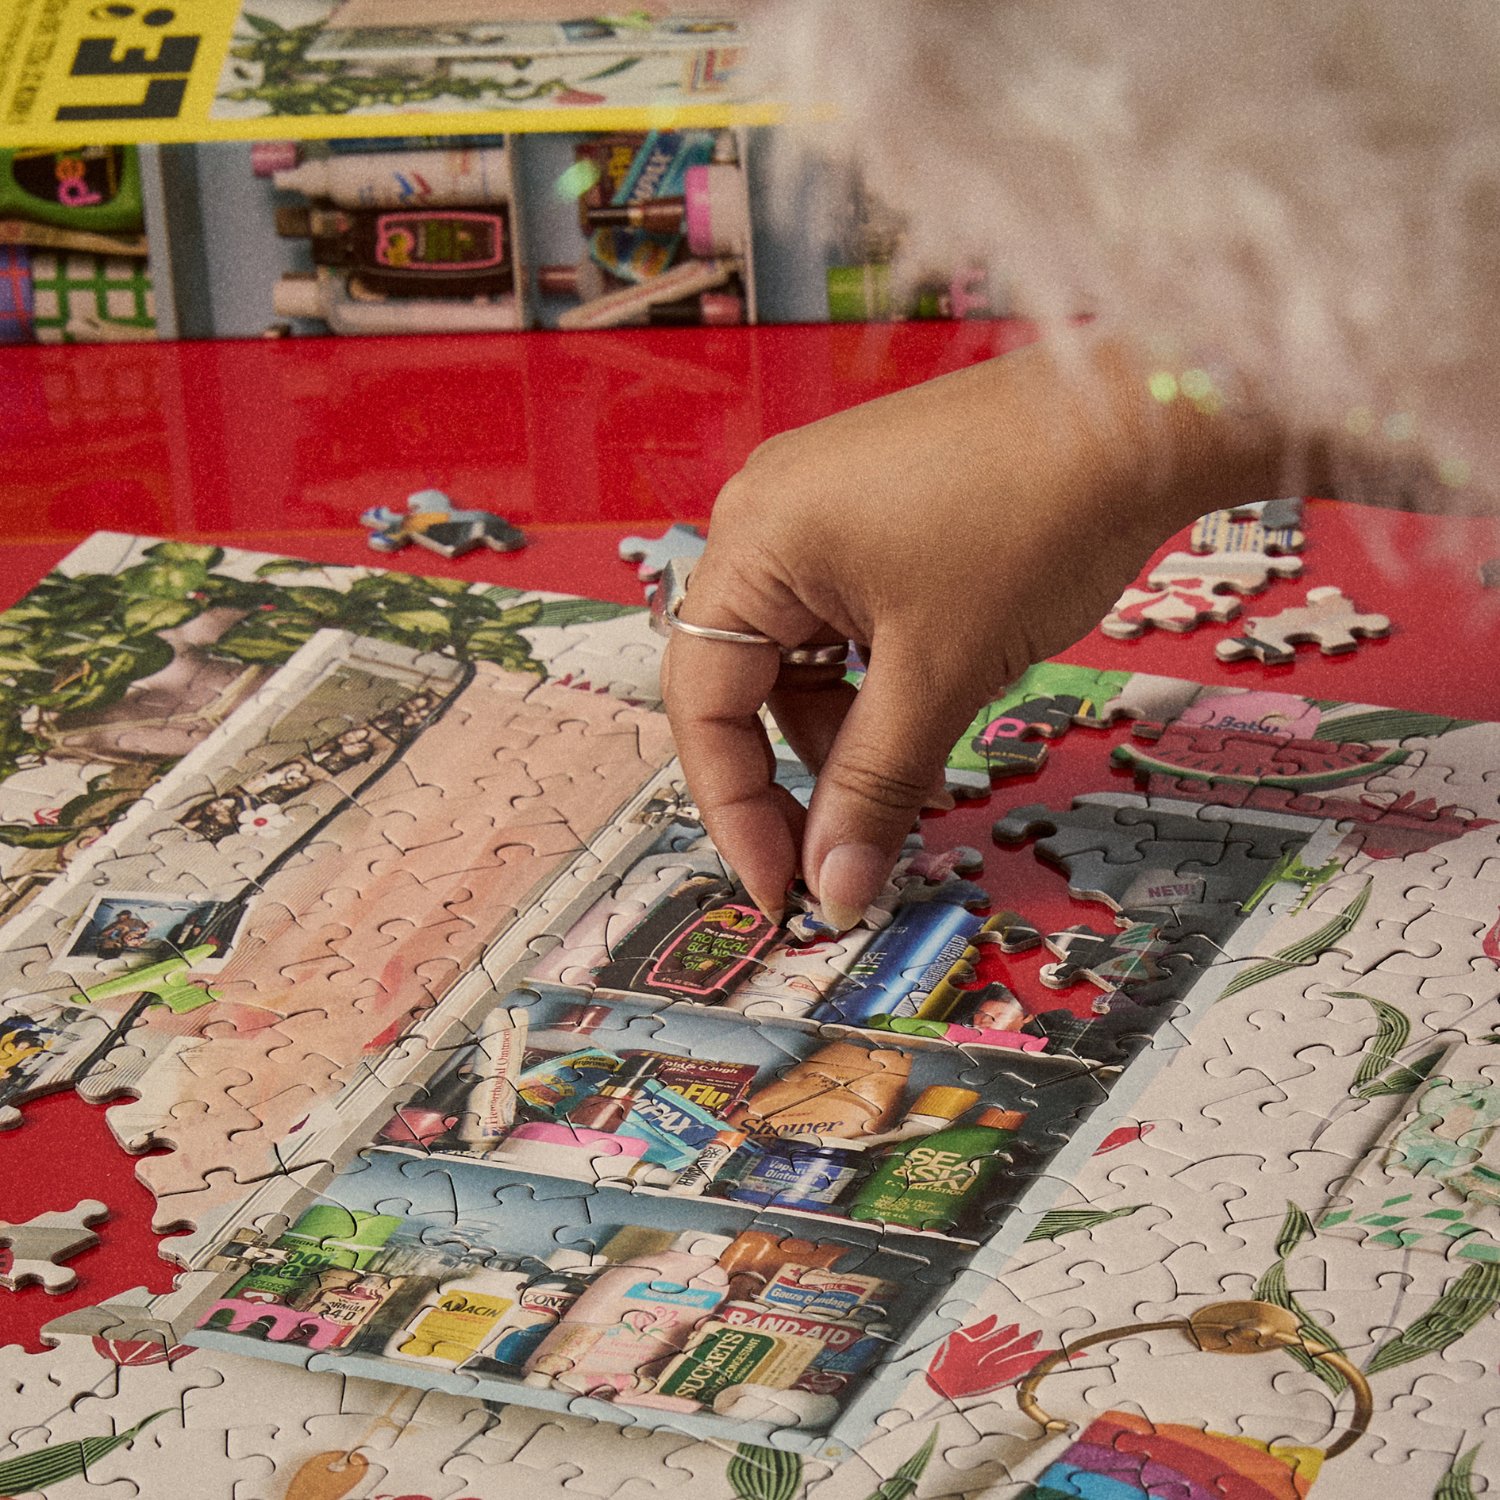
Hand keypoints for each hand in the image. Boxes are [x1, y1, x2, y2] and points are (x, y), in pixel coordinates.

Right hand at [660, 334, 1285, 926]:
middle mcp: (765, 517)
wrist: (1143, 417)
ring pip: (798, 661)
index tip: (783, 890)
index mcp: (753, 541)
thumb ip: (873, 787)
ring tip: (904, 790)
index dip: (735, 809)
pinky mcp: (870, 514)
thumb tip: (836, 886)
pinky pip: (840, 623)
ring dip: (839, 736)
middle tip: (835, 861)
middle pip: (742, 683)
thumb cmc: (1037, 519)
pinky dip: (871, 685)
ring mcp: (818, 509)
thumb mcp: (941, 673)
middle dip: (787, 778)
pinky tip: (920, 722)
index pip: (704, 703)